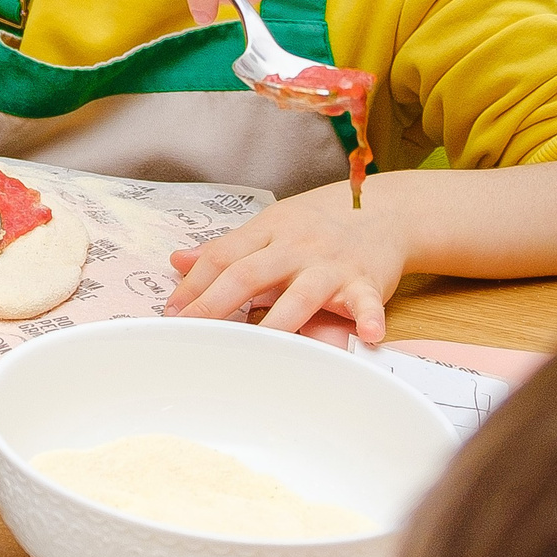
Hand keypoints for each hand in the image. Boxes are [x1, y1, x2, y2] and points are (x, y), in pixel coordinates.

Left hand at [164, 182, 406, 339]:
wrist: (386, 209)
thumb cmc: (319, 222)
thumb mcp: (270, 224)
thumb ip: (226, 247)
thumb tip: (178, 261)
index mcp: (268, 230)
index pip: (223, 257)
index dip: (193, 285)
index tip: (171, 312)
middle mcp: (295, 246)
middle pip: (249, 274)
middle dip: (215, 303)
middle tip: (189, 330)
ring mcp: (330, 264)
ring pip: (300, 294)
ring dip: (277, 321)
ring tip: (255, 347)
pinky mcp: (366, 282)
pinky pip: (366, 302)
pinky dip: (368, 318)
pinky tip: (368, 335)